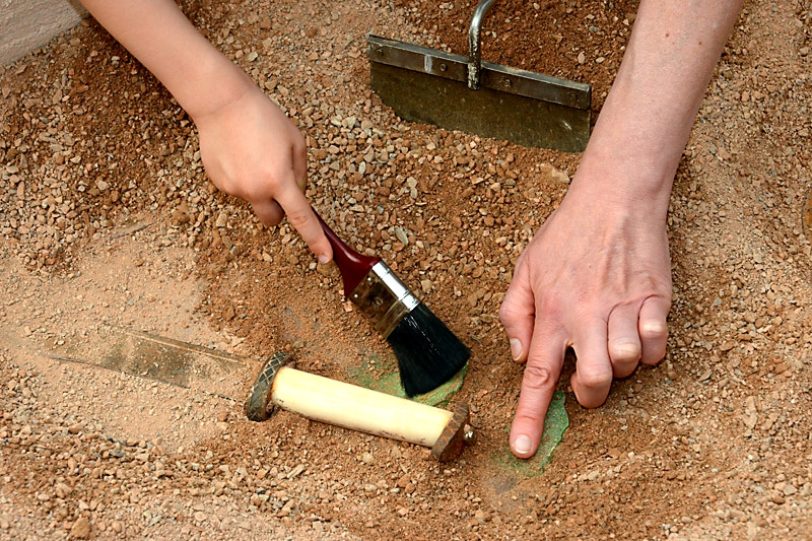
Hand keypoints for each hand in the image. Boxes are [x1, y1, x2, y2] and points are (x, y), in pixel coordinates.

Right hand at [194, 85, 331, 261]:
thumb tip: (298, 194)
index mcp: (279, 180)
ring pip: (254, 200)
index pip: (301, 218)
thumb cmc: (264, 117)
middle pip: (273, 219)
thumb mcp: (296, 142)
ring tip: (254, 155)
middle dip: (279, 210)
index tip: (324, 256)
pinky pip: (237, 188)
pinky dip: (242, 177)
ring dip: (259, 187)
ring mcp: (233, 188)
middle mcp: (255, 190)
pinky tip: (239, 154)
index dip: (314, 239)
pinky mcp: (217, 183)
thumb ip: (301, 173)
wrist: (222, 103)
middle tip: (279, 184)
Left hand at [499, 166, 671, 458]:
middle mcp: (587, 316)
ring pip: (627, 367)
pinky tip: (636, 329)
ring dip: (619, 366)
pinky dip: (648, 349)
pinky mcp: (655, 300)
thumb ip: (514, 313)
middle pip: (593, 384)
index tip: (524, 450)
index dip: (530, 417)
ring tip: (611, 340)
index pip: (538, 376)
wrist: (614, 197)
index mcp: (552, 312)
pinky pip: (657, 346)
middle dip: (590, 394)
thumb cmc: (565, 233)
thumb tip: (520, 355)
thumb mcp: (525, 268)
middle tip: (586, 379)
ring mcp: (624, 308)